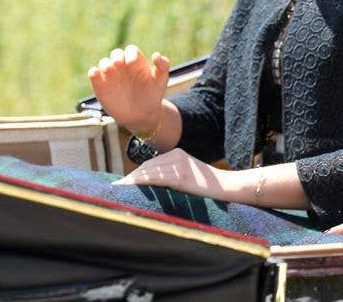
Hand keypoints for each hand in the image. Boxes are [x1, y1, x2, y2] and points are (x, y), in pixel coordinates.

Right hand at [88, 44, 169, 132]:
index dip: (131, 53)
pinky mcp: (101, 86)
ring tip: (110, 70)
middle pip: (116, 53)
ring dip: (105, 63)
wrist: (141, 115)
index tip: (133, 63)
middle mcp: (122, 67)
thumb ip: (163, 66)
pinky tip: (96, 74)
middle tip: (119, 64)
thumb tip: (156, 54)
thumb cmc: (153, 95)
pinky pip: (94, 74)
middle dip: (116, 56)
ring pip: (104, 62)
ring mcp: (111, 76)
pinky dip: (93, 72)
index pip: (131, 50)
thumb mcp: (161, 81)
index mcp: (136, 63)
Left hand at [113, 148, 228, 198]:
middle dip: (130, 177)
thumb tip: (151, 184)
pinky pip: (156, 178)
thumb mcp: (189, 175)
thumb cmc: (208, 186)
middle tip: (115, 188)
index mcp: (178, 153)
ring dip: (132, 181)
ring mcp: (179, 165)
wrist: (227, 187)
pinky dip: (141, 182)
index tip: (121, 183)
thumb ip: (172, 175)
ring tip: (118, 190)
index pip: (150, 164)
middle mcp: (177, 156)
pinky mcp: (181, 176)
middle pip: (147, 166)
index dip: (135, 174)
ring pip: (149, 171)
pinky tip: (131, 187)